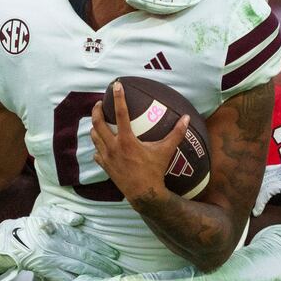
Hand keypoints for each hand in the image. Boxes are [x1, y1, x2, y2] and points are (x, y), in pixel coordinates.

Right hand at [0, 205, 121, 280]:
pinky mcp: (46, 271)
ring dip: (95, 274)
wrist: (7, 243)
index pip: (84, 240)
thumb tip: (80, 220)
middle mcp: (56, 246)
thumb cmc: (30, 226)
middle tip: (117, 269)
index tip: (114, 254)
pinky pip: (65, 278)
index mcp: (58, 231)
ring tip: (108, 277)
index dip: (101, 248)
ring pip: (78, 269)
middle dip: (103, 264)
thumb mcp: (45, 213)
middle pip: (84, 256)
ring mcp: (51, 260)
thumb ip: (62, 215)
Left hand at [90, 81, 188, 203]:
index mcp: (127, 140)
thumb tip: (186, 118)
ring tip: (98, 122)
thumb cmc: (155, 172)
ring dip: (94, 127)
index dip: (118, 97)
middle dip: (96, 110)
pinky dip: (98, 147)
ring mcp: (107, 157)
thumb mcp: (166, 151)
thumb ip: (176, 134)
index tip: (115, 85)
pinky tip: (102, 146)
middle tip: (99, 103)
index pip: (120, 113)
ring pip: (94, 137)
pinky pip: (97, 153)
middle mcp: (113, 147)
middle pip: (98, 123)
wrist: (144, 194)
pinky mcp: (106, 167)